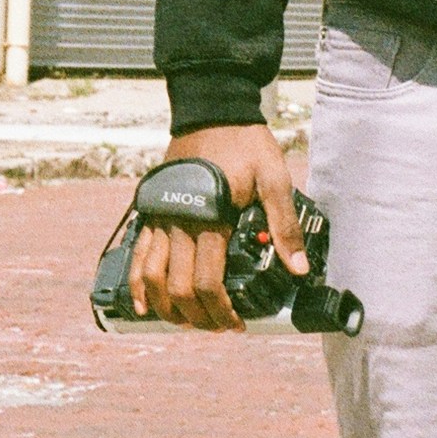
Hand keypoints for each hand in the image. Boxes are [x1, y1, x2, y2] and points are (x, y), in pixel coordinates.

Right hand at [128, 124, 305, 331]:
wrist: (212, 110)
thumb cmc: (246, 144)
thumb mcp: (275, 178)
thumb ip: (285, 224)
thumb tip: (299, 268)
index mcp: (210, 218)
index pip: (208, 281)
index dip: (221, 310)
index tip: (236, 324)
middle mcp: (179, 222)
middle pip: (178, 287)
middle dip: (196, 316)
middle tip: (217, 327)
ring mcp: (161, 217)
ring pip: (151, 277)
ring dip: (166, 307)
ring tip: (186, 322)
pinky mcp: (152, 211)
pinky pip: (137, 254)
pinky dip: (137, 283)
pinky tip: (143, 304)